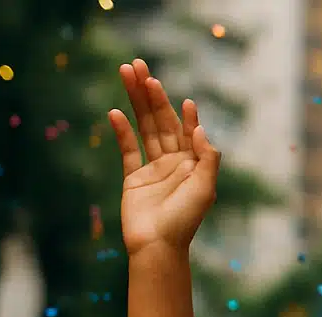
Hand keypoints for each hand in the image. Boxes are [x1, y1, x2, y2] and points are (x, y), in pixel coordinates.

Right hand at [109, 59, 219, 255]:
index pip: (188, 131)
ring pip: (144, 128)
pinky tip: (115, 112)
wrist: (157, 246)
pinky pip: (128, 149)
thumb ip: (206, 158)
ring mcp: (153, 169)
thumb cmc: (184, 221)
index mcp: (194, 165)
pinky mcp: (133, 178)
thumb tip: (200, 129)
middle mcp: (175, 163)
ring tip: (127, 73)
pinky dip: (122, 131)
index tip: (184, 100)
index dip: (186, 115)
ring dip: (136, 101)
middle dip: (152, 94)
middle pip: (162, 121)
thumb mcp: (205, 189)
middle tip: (140, 66)